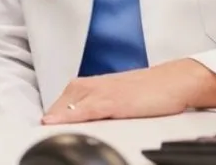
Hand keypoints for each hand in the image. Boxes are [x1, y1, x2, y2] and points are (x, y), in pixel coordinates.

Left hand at [41, 59, 215, 124]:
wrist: (176, 82)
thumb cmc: (150, 91)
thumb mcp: (117, 99)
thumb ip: (98, 108)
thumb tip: (82, 123)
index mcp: (90, 85)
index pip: (59, 103)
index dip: (52, 118)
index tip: (41, 129)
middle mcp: (91, 85)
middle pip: (59, 104)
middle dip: (51, 119)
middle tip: (39, 134)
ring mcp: (100, 92)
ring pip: (68, 106)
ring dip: (55, 119)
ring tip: (42, 132)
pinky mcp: (112, 100)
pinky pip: (84, 109)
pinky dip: (68, 116)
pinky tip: (55, 123)